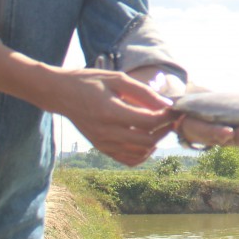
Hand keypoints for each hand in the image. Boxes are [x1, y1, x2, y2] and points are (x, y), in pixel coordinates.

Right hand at [48, 68, 177, 166]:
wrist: (62, 94)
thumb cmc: (91, 82)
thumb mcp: (118, 79)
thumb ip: (143, 92)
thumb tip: (167, 104)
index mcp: (110, 112)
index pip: (148, 122)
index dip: (167, 117)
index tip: (176, 109)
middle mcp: (106, 132)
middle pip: (147, 140)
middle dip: (166, 130)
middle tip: (173, 119)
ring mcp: (103, 143)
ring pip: (140, 153)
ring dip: (156, 142)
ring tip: (161, 128)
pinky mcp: (102, 148)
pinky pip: (129, 160)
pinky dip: (143, 153)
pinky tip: (147, 140)